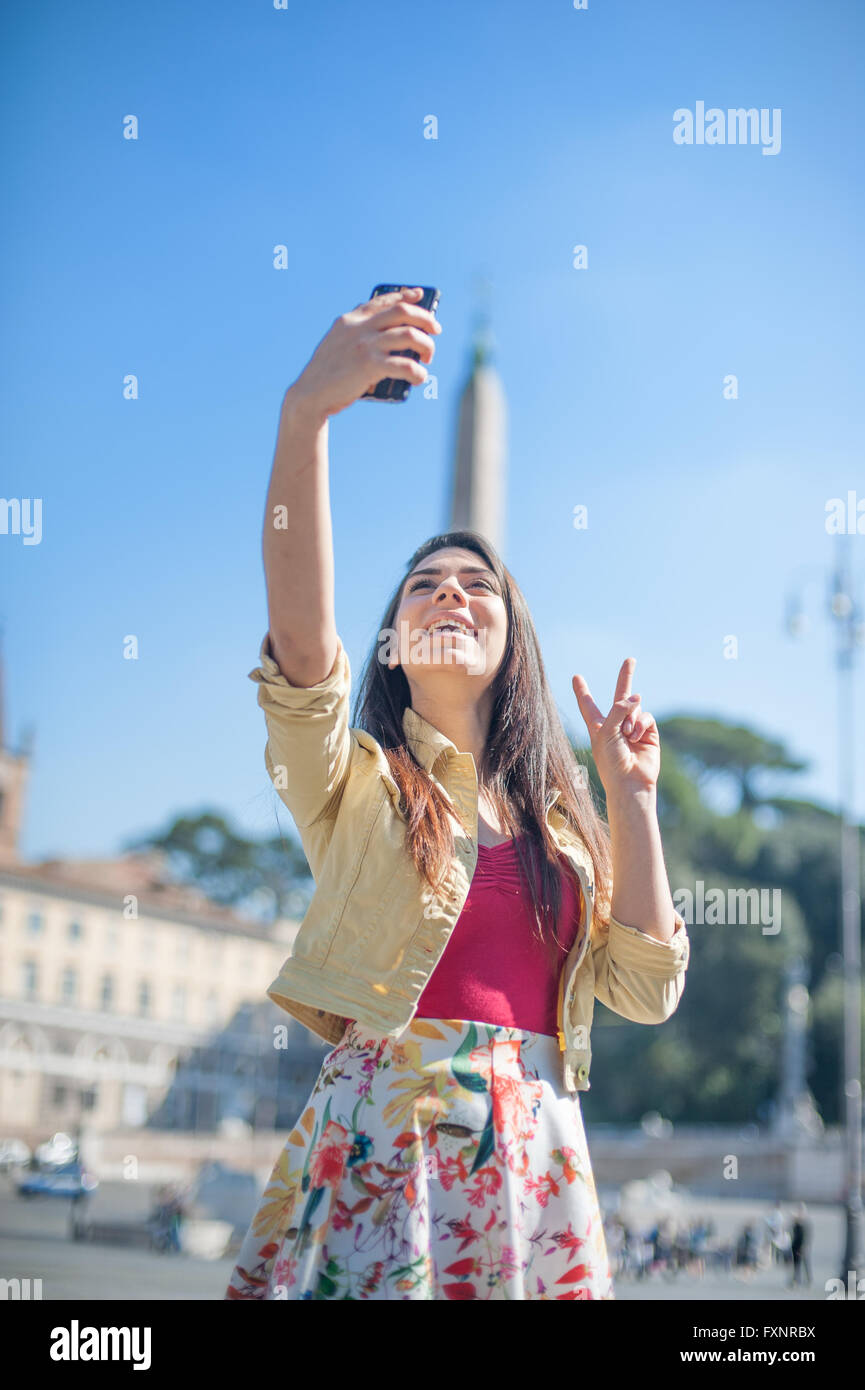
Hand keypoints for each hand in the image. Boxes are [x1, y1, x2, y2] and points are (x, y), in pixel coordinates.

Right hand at [283, 286, 440, 421]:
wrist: (310, 395)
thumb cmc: (327, 374)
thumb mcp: (337, 343)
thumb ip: (356, 333)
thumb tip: (388, 335)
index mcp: (350, 319)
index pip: (382, 300)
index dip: (404, 295)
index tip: (419, 296)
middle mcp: (359, 327)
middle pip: (402, 311)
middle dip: (425, 318)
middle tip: (435, 331)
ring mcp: (365, 345)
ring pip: (409, 335)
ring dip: (426, 345)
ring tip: (428, 358)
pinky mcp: (369, 365)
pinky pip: (405, 365)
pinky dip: (418, 372)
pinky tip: (419, 378)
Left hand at [571, 658, 659, 800]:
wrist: (630, 782)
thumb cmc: (611, 761)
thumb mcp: (606, 732)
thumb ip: (619, 709)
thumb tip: (637, 696)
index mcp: (598, 726)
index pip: (588, 705)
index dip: (582, 691)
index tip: (576, 677)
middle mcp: (616, 725)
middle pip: (620, 696)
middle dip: (625, 677)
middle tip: (630, 659)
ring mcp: (633, 728)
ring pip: (635, 706)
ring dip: (630, 717)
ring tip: (627, 735)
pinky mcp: (649, 733)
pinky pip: (646, 717)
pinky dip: (640, 724)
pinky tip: (636, 737)